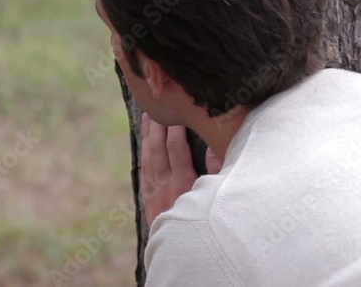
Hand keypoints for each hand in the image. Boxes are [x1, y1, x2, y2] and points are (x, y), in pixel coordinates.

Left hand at [141, 113, 221, 227]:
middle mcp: (164, 185)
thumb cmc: (205, 226)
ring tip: (147, 119)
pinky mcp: (148, 200)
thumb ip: (216, 173)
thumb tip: (213, 147)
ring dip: (148, 137)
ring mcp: (153, 192)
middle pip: (158, 149)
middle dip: (157, 127)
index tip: (178, 115)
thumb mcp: (215, 200)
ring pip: (148, 158)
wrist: (182, 253)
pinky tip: (145, 146)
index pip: (176, 148)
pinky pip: (144, 172)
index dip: (175, 130)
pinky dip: (144, 155)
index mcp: (183, 182)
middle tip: (157, 108)